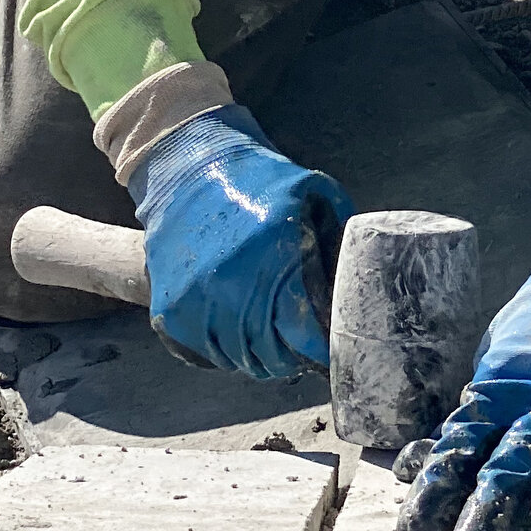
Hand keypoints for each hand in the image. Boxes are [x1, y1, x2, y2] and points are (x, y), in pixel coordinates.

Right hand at [125, 103, 352, 380]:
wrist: (188, 169)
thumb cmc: (258, 180)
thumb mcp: (313, 189)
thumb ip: (342, 228)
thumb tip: (363, 270)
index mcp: (270, 254)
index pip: (300, 330)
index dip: (319, 350)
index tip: (330, 354)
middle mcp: (228, 282)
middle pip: (268, 354)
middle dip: (291, 360)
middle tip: (302, 353)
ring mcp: (192, 300)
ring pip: (233, 359)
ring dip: (257, 360)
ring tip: (273, 348)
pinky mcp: (167, 309)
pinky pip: (200, 354)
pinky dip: (221, 355)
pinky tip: (238, 340)